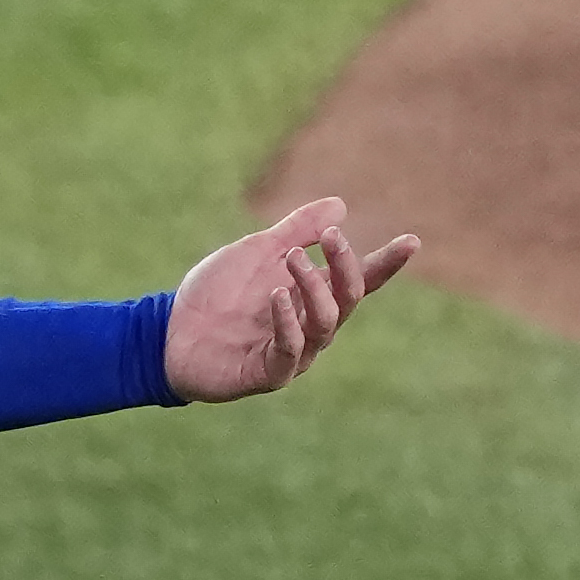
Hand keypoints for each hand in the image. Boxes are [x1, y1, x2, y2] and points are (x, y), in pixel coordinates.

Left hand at [165, 195, 415, 401]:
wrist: (167, 331)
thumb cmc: (215, 294)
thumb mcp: (257, 251)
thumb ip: (296, 231)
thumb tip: (339, 206)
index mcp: (312, 295)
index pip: (360, 281)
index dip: (385, 264)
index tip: (411, 241)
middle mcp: (310, 325)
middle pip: (348, 298)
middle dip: (345, 265)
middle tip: (328, 237)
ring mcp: (292, 352)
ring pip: (325, 323)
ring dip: (314, 288)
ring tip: (292, 260)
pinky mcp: (268, 374)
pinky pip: (290, 351)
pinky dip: (288, 322)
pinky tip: (277, 297)